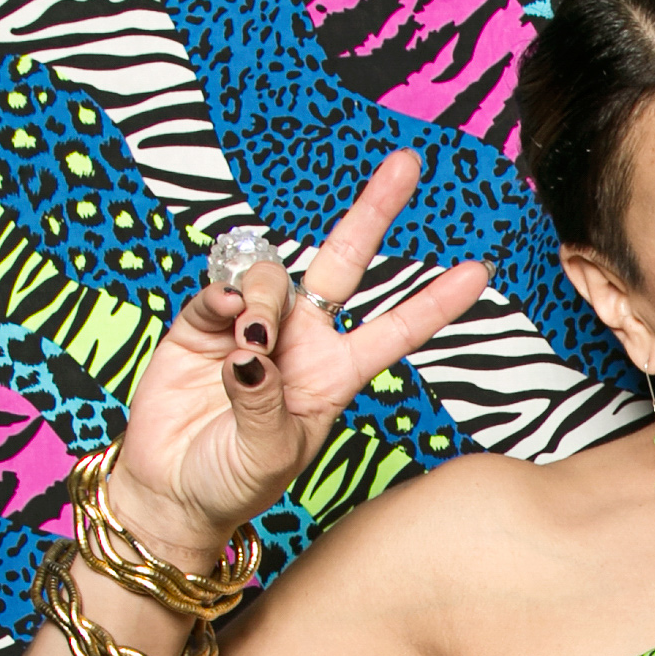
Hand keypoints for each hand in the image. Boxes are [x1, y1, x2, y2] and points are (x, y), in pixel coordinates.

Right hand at [106, 153, 491, 561]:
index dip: (436, 301)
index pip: (396, 329)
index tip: (481, 269)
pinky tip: (222, 321)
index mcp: (335, 374)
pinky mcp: (203, 322)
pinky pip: (220, 286)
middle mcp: (302, 340)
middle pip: (345, 261)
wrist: (173, 491)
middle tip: (408, 164)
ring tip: (247, 348)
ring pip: (273, 277)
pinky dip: (223, 296)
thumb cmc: (234, 482)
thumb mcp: (267, 455)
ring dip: (263, 302)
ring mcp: (253, 325)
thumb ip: (264, 402)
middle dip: (374, 211)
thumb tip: (251, 351)